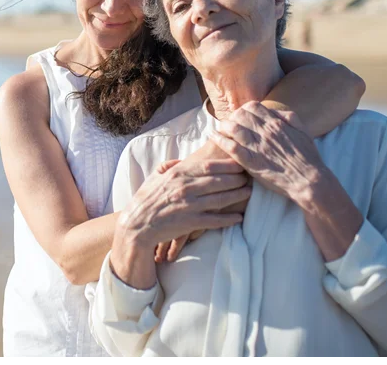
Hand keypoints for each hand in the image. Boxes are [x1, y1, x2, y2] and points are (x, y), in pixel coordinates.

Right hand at [153, 144, 249, 262]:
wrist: (137, 225)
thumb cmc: (146, 199)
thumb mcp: (156, 176)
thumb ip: (170, 166)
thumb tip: (182, 160)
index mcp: (179, 174)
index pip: (209, 166)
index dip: (227, 164)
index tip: (239, 162)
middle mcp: (185, 188)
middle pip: (218, 181)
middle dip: (237, 178)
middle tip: (250, 175)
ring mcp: (188, 206)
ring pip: (219, 199)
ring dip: (237, 195)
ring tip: (249, 192)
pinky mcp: (190, 223)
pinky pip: (214, 220)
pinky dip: (228, 219)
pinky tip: (239, 217)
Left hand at [209, 101, 328, 205]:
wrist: (307, 180)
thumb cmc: (308, 157)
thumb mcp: (303, 130)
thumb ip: (289, 117)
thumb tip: (276, 111)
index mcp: (276, 123)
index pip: (253, 106)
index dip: (244, 109)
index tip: (242, 115)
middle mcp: (264, 131)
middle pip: (240, 114)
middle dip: (233, 116)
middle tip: (229, 122)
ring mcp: (256, 146)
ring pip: (232, 127)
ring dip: (224, 125)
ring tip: (220, 128)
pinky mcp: (250, 161)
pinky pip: (229, 146)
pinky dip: (219, 139)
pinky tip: (213, 136)